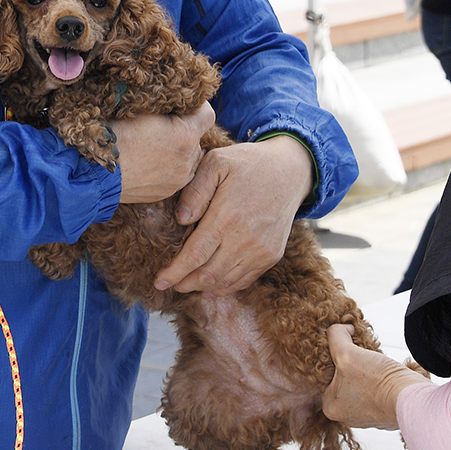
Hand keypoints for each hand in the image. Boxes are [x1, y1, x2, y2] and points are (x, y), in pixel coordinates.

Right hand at [110, 105, 214, 202]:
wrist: (96, 171)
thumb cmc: (114, 135)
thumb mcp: (142, 110)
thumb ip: (167, 105)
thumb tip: (178, 99)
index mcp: (186, 135)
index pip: (208, 114)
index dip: (196, 107)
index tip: (184, 106)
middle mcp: (188, 159)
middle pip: (198, 138)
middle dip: (186, 131)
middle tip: (163, 127)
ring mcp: (179, 179)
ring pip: (190, 159)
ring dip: (180, 151)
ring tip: (156, 147)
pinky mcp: (167, 192)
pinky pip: (178, 175)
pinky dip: (171, 168)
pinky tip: (151, 162)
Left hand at [154, 134, 312, 294]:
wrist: (291, 170)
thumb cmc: (249, 163)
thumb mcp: (216, 162)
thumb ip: (195, 191)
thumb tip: (181, 220)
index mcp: (226, 217)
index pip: (194, 255)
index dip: (174, 272)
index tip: (159, 281)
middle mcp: (245, 239)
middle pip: (208, 274)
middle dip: (185, 283)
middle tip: (169, 284)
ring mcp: (261, 250)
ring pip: (225, 281)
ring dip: (203, 287)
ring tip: (187, 285)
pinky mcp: (271, 255)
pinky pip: (245, 280)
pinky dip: (225, 287)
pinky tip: (211, 286)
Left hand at [321, 324, 428, 430]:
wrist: (412, 399)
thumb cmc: (378, 382)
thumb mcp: (347, 353)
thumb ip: (336, 337)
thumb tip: (340, 328)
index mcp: (331, 406)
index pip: (325, 374)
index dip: (335, 355)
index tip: (347, 347)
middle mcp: (345, 415)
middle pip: (343, 378)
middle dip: (352, 363)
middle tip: (362, 354)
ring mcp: (366, 416)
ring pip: (360, 382)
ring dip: (367, 369)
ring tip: (376, 363)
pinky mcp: (383, 412)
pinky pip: (375, 389)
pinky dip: (379, 378)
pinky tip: (385, 372)